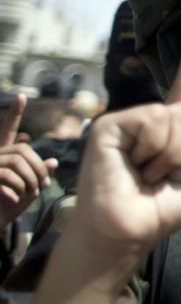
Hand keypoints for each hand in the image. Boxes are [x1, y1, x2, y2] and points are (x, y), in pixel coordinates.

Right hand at [0, 94, 58, 227]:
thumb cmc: (8, 207)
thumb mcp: (29, 190)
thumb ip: (39, 174)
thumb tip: (53, 161)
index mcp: (2, 155)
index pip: (8, 130)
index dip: (15, 114)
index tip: (22, 96)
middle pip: (23, 150)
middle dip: (37, 168)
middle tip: (43, 186)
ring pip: (17, 163)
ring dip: (30, 179)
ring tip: (31, 194)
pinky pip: (6, 176)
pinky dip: (17, 189)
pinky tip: (15, 199)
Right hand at [72, 23, 180, 258]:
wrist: (126, 232)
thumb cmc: (162, 209)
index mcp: (175, 128)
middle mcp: (154, 118)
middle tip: (168, 175)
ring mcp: (132, 119)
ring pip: (180, 118)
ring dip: (174, 156)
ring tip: (150, 174)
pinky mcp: (112, 124)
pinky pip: (157, 123)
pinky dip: (156, 151)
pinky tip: (136, 168)